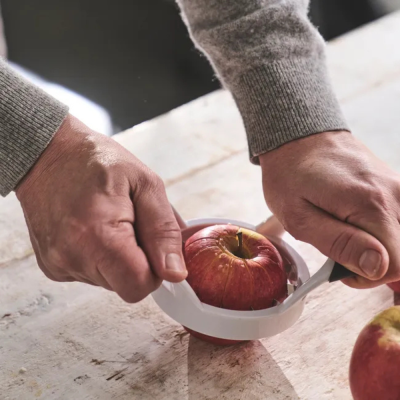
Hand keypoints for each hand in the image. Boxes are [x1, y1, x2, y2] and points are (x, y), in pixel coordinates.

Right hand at [16, 115, 186, 301]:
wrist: (47, 153)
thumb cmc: (96, 160)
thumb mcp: (145, 184)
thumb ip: (164, 231)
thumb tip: (175, 273)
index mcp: (97, 237)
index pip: (139, 286)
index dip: (156, 269)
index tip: (153, 243)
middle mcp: (72, 258)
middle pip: (125, 285)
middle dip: (138, 259)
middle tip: (130, 222)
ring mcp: (58, 264)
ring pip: (110, 281)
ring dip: (119, 257)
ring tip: (109, 221)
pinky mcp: (52, 266)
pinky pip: (92, 274)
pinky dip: (101, 256)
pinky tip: (93, 228)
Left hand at [259, 131, 399, 288]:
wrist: (299, 139)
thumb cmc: (291, 177)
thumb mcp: (300, 217)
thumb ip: (340, 244)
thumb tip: (378, 267)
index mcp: (371, 205)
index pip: (397, 265)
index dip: (369, 277)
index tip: (343, 269)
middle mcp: (396, 194)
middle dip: (377, 264)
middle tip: (343, 252)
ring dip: (383, 247)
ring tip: (349, 236)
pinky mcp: (397, 185)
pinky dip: (386, 230)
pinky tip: (359, 224)